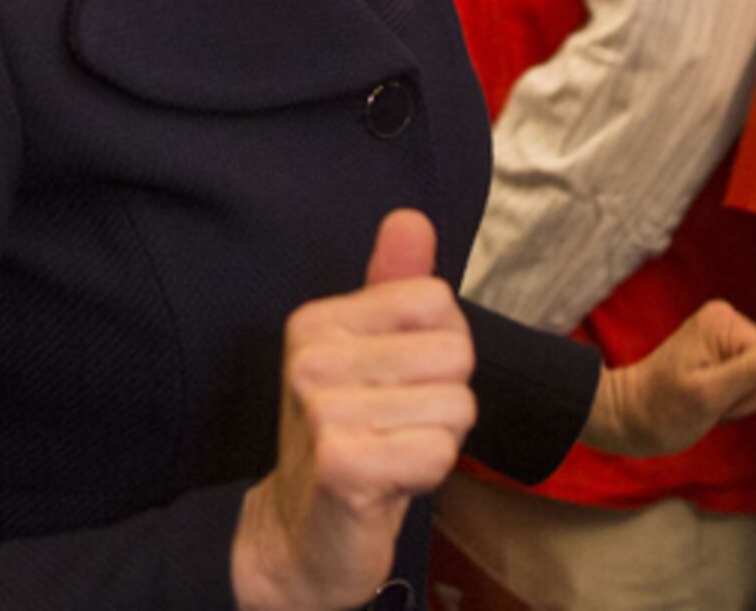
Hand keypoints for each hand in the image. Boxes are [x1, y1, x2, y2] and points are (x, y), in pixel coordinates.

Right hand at [231, 210, 477, 610]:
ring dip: (436, 442)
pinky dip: (426, 476)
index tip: (398, 386)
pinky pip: (439, 452)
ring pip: (455, 407)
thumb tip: (411, 219)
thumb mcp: (370, 357)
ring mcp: (321, 410)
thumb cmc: (348, 441)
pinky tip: (387, 482)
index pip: (438, 303)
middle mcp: (311, 358)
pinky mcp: (341, 464)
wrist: (300, 536)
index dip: (440, 353)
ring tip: (390, 453)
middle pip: (456, 356)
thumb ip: (394, 289)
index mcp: (318, 321)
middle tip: (394, 428)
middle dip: (444, 403)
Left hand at [581, 298, 755, 457]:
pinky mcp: (728, 352)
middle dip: (746, 397)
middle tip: (711, 402)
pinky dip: (735, 400)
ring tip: (707, 401)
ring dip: (740, 400)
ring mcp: (728, 336)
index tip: (717, 398)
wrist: (629, 417)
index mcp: (725, 322)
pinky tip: (711, 399)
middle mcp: (729, 319)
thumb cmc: (661, 411)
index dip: (752, 393)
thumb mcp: (710, 395)